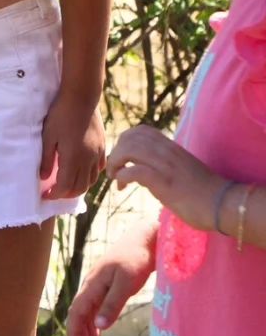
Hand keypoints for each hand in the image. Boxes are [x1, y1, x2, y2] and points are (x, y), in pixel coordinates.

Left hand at [40, 90, 105, 198]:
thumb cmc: (60, 115)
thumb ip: (46, 158)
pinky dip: (90, 176)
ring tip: (66, 185)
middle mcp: (88, 161)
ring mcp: (97, 154)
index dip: (54, 194)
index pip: (65, 186)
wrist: (81, 97)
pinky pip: (99, 169)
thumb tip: (44, 178)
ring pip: (91, 180)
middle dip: (65, 194)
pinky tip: (82, 173)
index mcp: (73, 159)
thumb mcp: (48, 136)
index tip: (44, 195)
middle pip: (79, 187)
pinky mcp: (102, 147)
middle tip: (53, 193)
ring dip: (79, 187)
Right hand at [67, 221, 156, 335]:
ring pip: (85, 315)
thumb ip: (112, 304)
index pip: (76, 314)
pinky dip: (93, 326)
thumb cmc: (136, 258)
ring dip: (85, 334)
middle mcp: (90, 287)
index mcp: (92, 285)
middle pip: (78, 316)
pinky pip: (94, 311)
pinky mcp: (106, 288)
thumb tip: (99, 327)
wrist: (143, 240)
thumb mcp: (126, 283)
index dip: (74, 333)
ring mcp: (97, 287)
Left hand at [107, 124, 226, 230]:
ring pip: (128, 151)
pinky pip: (133, 171)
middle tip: (114, 168)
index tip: (122, 155)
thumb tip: (144, 168)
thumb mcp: (181, 168)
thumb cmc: (203, 190)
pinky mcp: (163, 181)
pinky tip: (121, 186)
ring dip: (115, 163)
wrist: (223, 204)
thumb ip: (164, 162)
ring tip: (114, 176)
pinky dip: (122, 176)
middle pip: (129, 138)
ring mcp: (164, 164)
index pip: (141, 130)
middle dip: (116, 151)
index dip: (125, 140)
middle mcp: (166, 151)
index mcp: (171, 146)